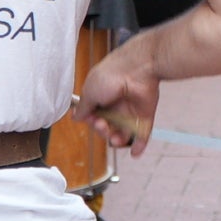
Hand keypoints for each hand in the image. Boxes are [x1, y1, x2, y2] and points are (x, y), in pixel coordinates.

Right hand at [75, 44, 158, 158]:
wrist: (139, 67)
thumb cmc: (112, 74)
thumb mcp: (90, 91)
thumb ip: (83, 107)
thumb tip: (74, 116)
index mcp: (102, 96)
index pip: (94, 116)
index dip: (91, 121)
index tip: (89, 119)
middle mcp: (116, 104)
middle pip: (107, 127)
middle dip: (102, 130)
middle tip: (101, 125)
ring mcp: (131, 110)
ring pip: (123, 133)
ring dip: (117, 140)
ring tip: (115, 138)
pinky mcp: (145, 114)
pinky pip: (142, 134)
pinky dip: (139, 145)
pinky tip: (134, 153)